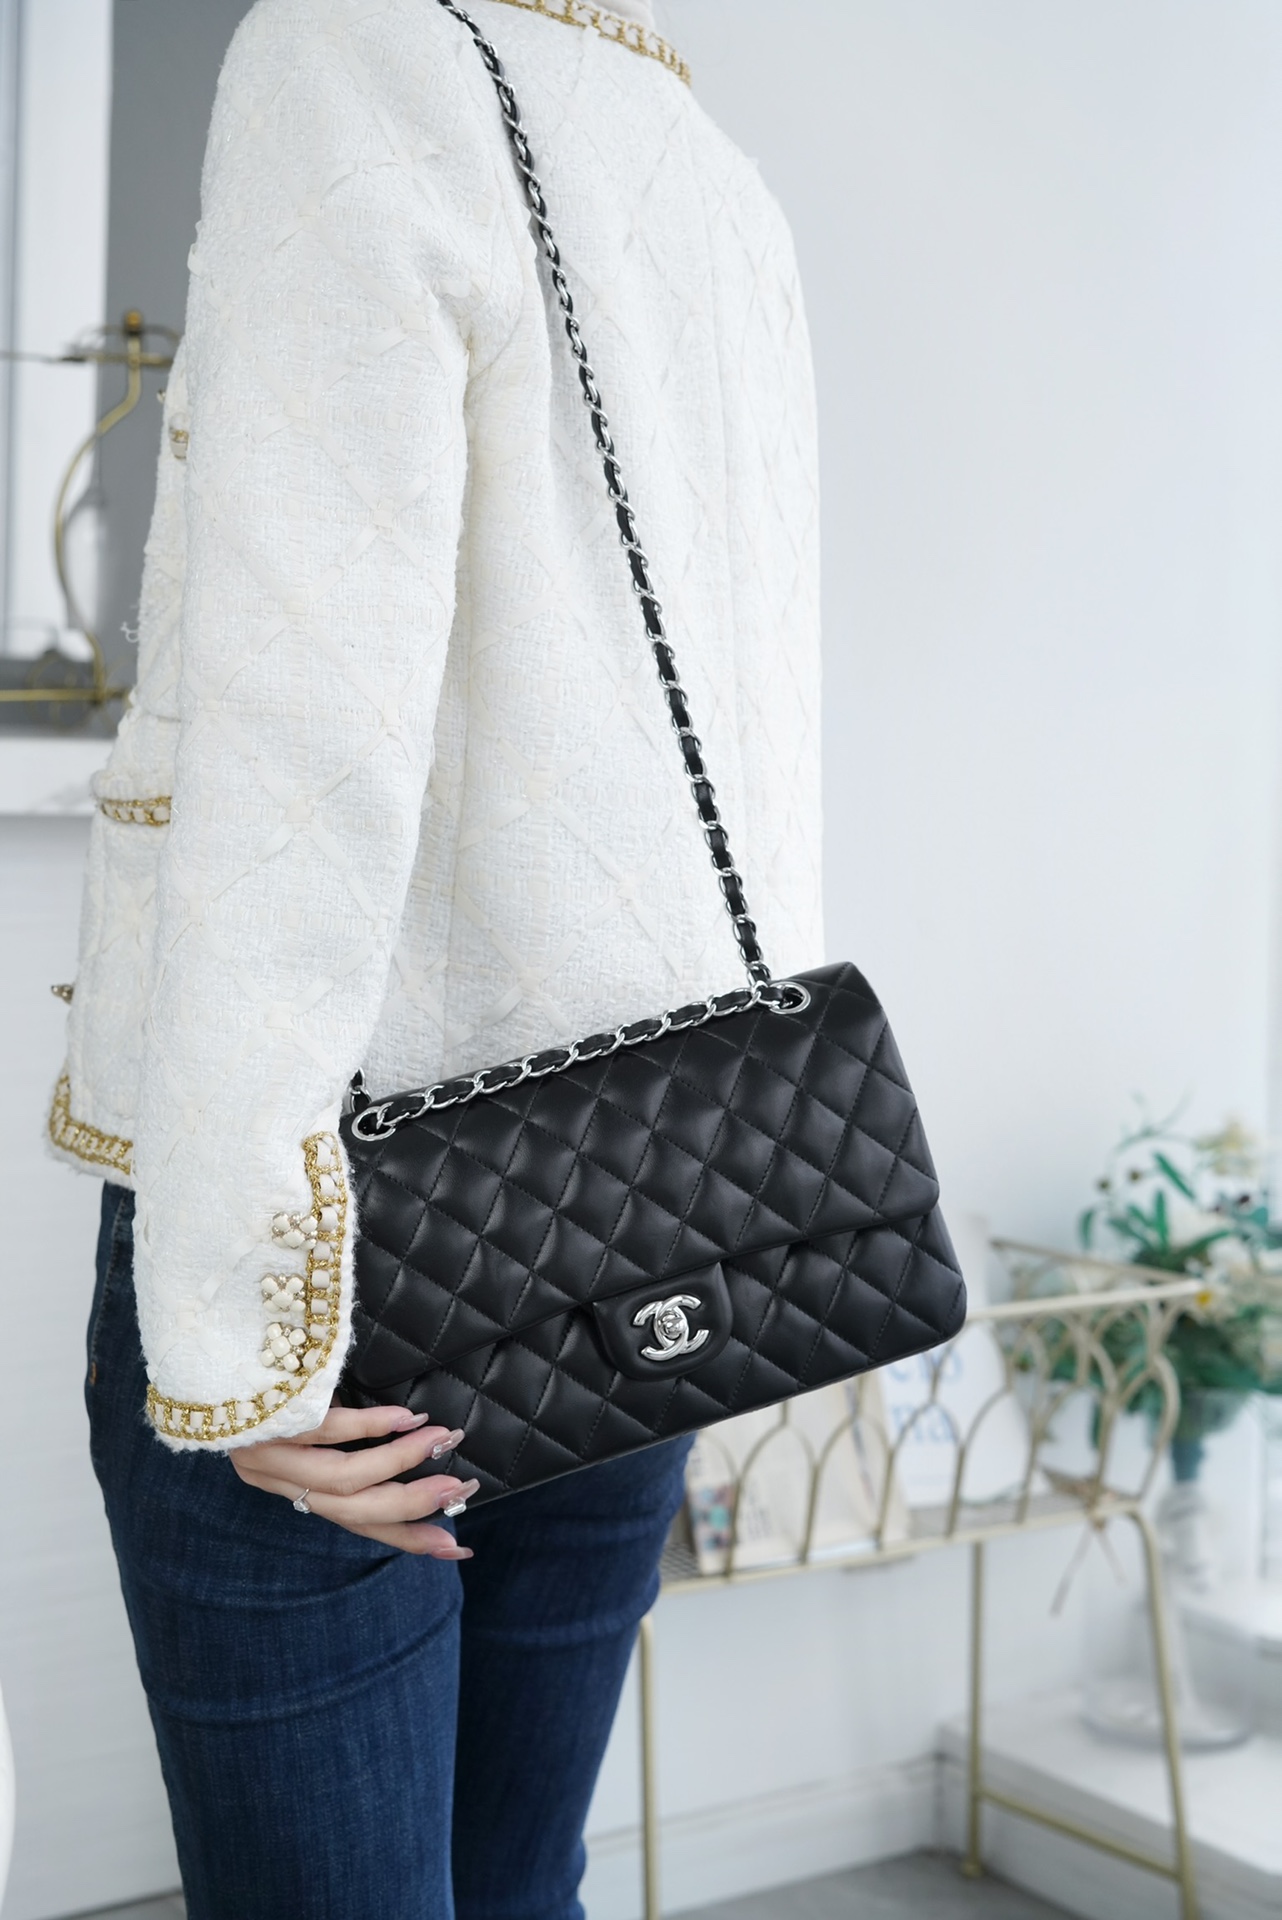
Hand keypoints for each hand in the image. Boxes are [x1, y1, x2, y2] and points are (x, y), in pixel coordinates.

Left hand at [231, 1402, 478, 1556]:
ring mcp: (270, 1453)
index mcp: (292, 1487)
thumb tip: (414, 1443)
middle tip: (460, 1488)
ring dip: (401, 1463)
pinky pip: (326, 1432)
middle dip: (414, 1504)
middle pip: (354, 1511)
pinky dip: (372, 1427)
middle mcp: (278, 1480)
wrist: (207, 1352)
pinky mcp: (268, 1421)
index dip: (407, 1538)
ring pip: (344, 1479)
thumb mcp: (305, 1425)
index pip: (356, 1525)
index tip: (454, 1549)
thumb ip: (345, 1445)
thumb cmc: (267, 1383)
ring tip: (441, 1441)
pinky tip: (405, 1417)